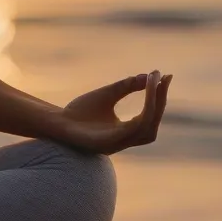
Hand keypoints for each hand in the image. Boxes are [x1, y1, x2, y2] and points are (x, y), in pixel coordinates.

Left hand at [56, 70, 171, 154]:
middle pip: (152, 124)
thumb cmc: (79, 112)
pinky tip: (144, 98)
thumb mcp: (106, 95)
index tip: (166, 76)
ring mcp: (117, 144)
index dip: (159, 98)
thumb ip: (126, 87)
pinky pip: (131, 131)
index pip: (150, 116)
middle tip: (162, 79)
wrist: (56, 121)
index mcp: (125, 131)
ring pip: (146, 130)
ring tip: (153, 84)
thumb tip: (148, 76)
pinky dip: (141, 115)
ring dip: (153, 106)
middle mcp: (125, 140)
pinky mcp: (106, 144)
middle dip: (159, 101)